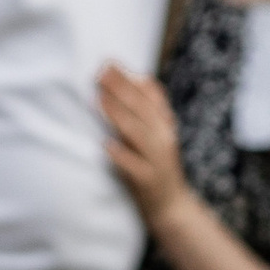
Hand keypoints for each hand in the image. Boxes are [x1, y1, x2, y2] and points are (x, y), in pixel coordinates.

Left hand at [98, 63, 192, 229]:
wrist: (171, 206)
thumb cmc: (157, 166)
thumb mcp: (159, 134)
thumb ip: (151, 108)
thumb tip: (139, 78)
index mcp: (165, 125)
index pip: (149, 96)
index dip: (129, 79)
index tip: (109, 62)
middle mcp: (163, 139)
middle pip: (141, 110)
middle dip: (120, 90)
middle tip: (99, 73)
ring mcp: (156, 160)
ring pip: (136, 134)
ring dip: (117, 116)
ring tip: (98, 99)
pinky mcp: (147, 181)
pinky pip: (133, 167)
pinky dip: (120, 155)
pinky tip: (106, 144)